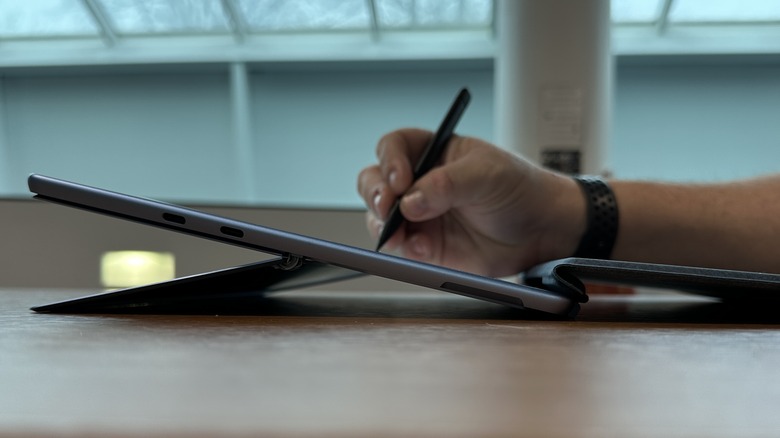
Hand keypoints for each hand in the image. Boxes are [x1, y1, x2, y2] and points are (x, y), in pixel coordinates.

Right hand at [357, 128, 585, 276]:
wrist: (540, 230)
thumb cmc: (518, 188)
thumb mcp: (487, 173)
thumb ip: (447, 184)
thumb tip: (409, 202)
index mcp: (432, 152)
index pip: (394, 147)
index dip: (390, 160)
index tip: (400, 180)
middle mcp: (418, 182)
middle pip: (374, 181)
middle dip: (375, 194)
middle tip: (387, 208)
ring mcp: (418, 216)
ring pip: (379, 218)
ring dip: (384, 227)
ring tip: (401, 235)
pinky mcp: (425, 246)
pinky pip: (400, 249)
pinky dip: (404, 251)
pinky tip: (424, 251)